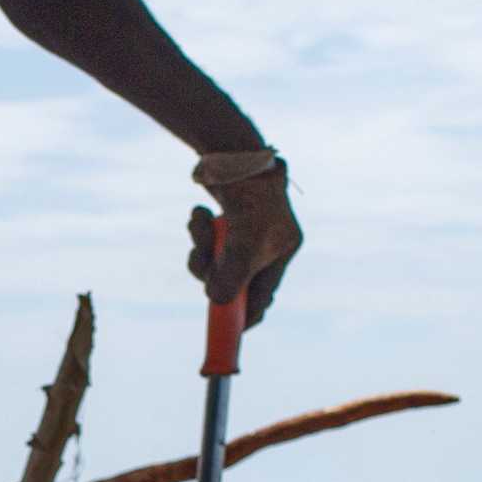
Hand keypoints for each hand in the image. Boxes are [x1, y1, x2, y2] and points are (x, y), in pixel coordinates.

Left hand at [187, 161, 300, 326]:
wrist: (231, 149)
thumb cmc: (245, 199)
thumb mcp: (241, 248)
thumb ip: (230, 281)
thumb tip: (216, 303)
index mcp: (283, 248)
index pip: (265, 294)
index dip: (246, 315)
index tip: (228, 332)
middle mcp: (268, 239)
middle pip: (235, 278)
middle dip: (214, 273)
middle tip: (201, 263)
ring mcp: (246, 227)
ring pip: (216, 258)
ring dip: (201, 249)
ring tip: (198, 225)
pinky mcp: (226, 215)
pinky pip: (208, 238)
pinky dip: (199, 231)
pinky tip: (198, 213)